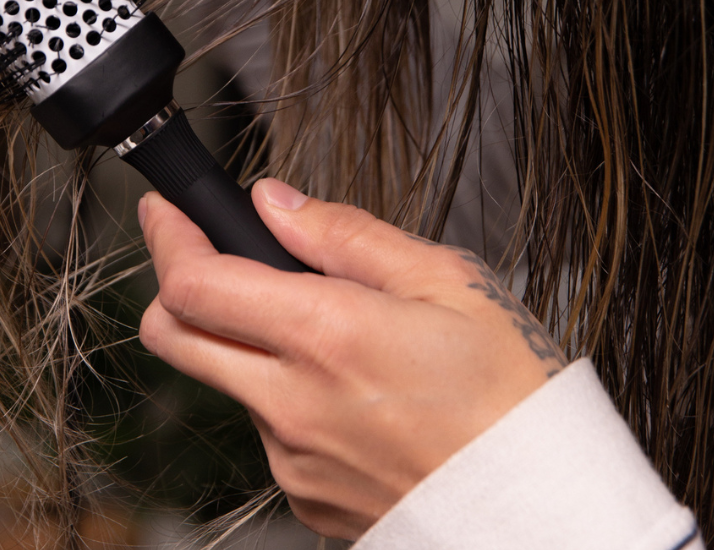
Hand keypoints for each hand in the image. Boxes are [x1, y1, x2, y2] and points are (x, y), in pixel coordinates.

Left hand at [138, 179, 566, 539]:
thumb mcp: (447, 281)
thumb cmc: (512, 394)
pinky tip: (352, 392)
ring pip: (227, 380)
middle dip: (171, 286)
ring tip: (331, 334)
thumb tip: (277, 203)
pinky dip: (286, 396)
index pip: (194, 282)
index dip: (167, 236)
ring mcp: (293, 460)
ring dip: (246, 344)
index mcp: (325, 335)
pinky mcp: (305, 499)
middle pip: (173, 338)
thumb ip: (346, 235)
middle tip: (199, 256)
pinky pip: (269, 431)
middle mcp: (291, 404)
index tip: (165, 211)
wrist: (548, 510)